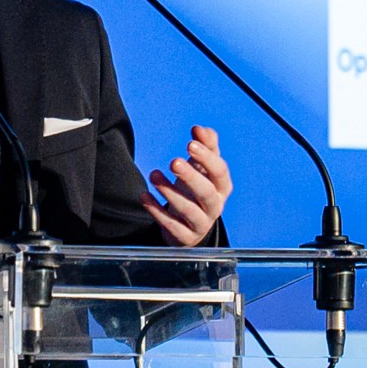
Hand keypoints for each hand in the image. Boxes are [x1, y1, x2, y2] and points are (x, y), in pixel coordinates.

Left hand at [147, 124, 230, 245]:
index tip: (190, 143)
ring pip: (189, 211)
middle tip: (173, 162)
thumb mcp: (204, 167)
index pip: (220, 172)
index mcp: (222, 187)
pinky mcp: (185, 238)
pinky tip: (144, 197)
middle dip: (191, 177)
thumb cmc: (197, 189)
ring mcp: (201, 224)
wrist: (193, 225)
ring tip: (153, 175)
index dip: (207, 158)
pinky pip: (172, 226)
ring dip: (170, 193)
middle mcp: (215, 206)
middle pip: (207, 192)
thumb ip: (206, 145)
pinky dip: (157, 212)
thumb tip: (199, 129)